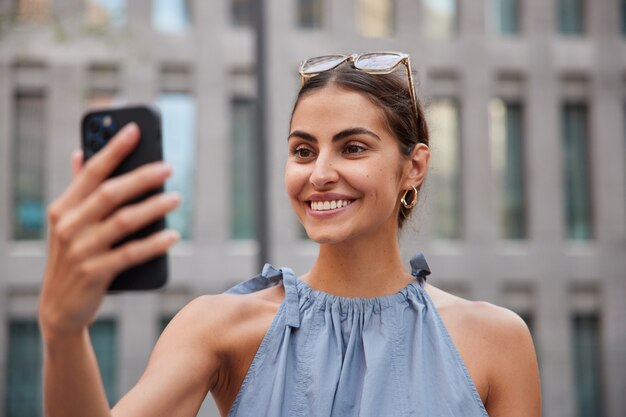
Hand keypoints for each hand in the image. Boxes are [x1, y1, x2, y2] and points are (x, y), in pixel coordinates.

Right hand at [39, 123, 179, 341]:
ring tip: (177, 199)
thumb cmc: (71, 258)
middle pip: (111, 193)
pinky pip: (131, 253)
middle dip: (142, 177)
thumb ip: (78, 189)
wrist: (59, 308)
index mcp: (64, 208)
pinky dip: (154, 243)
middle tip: (168, 167)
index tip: (136, 130)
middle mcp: (69, 226)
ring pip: (124, 221)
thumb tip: (81, 153)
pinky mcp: (95, 273)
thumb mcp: (68, 224)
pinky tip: (173, 235)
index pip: (91, 172)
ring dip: (154, 208)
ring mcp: (81, 250)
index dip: (113, 149)